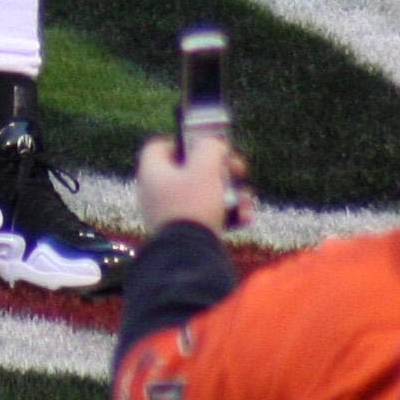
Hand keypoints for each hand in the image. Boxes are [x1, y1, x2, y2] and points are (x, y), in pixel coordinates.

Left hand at [136, 132, 253, 237]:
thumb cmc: (193, 206)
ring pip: (203, 194)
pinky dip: (226, 214)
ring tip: (247, 199)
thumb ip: (211, 146)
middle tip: (237, 170)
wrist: (190, 258)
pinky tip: (245, 217)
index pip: (160, 146)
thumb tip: (215, 145)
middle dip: (218, 169)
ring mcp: (170, 215)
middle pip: (189, 170)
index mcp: (152, 172)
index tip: (205, 143)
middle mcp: (156, 193)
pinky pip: (206, 217)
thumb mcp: (205, 166)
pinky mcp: (185, 235)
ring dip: (229, 193)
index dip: (183, 140)